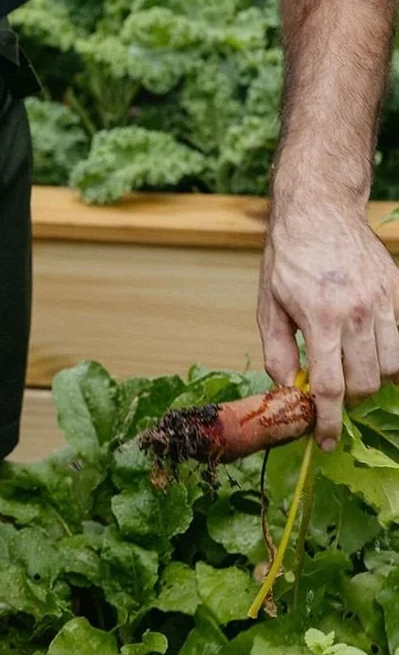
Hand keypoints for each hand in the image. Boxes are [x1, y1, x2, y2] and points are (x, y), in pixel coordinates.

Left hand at [259, 202, 398, 449]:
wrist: (318, 213)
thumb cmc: (287, 261)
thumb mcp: (269, 306)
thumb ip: (279, 352)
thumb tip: (289, 390)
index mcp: (320, 317)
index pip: (330, 386)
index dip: (327, 421)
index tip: (325, 441)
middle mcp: (357, 311)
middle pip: (366, 383)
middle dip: (348, 399)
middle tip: (333, 392)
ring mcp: (384, 301)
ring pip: (393, 367)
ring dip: (373, 379)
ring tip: (353, 368)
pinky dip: (393, 356)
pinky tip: (372, 350)